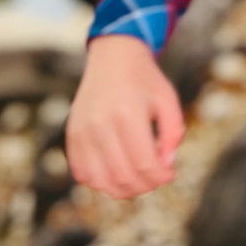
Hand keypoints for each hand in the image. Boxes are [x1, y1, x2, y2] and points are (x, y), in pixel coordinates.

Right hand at [66, 34, 185, 199]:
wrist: (113, 57)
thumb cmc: (144, 79)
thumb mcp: (168, 99)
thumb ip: (173, 133)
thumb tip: (166, 166)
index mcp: (128, 114)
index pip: (144, 164)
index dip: (161, 177)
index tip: (170, 173)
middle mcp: (101, 125)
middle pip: (122, 177)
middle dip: (145, 186)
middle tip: (156, 177)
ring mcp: (83, 131)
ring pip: (101, 182)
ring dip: (123, 189)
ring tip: (138, 177)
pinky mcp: (72, 135)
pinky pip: (83, 174)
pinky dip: (101, 181)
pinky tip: (116, 170)